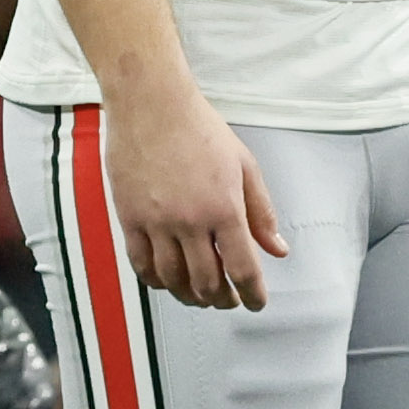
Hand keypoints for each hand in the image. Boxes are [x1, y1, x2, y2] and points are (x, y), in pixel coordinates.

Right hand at [98, 77, 286, 310]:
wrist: (152, 104)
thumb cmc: (202, 130)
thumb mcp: (245, 166)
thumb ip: (262, 212)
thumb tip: (279, 250)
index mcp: (225, 208)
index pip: (242, 268)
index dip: (252, 294)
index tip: (256, 303)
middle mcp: (190, 221)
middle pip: (207, 282)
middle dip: (222, 299)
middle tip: (230, 301)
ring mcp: (156, 222)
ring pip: (173, 279)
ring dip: (190, 296)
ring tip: (201, 297)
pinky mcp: (129, 218)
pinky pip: (141, 264)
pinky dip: (156, 281)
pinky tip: (167, 282)